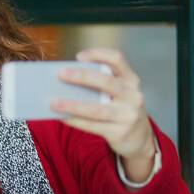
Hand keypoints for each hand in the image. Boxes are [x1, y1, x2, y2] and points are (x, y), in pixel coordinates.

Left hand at [52, 48, 156, 182]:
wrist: (140, 139)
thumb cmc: (121, 109)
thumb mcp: (120, 93)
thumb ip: (101, 85)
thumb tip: (66, 81)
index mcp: (132, 80)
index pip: (118, 59)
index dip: (99, 54)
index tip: (79, 56)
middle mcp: (133, 96)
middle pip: (107, 82)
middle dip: (82, 77)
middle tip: (61, 74)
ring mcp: (128, 116)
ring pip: (97, 109)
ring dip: (73, 105)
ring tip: (54, 102)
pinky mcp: (120, 133)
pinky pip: (93, 126)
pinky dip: (76, 121)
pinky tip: (62, 117)